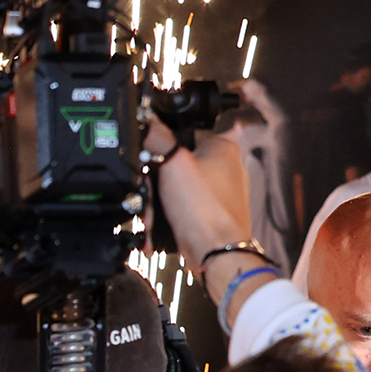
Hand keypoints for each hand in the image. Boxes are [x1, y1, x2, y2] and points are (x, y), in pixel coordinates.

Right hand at [151, 143, 253, 287]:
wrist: (216, 253)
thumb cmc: (205, 211)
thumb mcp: (173, 164)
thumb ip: (157, 138)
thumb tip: (145, 117)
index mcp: (223, 146)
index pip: (182, 132)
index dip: (160, 148)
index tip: (151, 163)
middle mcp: (225, 166)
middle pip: (175, 165)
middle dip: (155, 186)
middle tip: (150, 198)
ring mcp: (219, 191)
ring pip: (174, 189)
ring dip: (157, 204)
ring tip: (154, 217)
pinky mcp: (210, 212)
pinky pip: (180, 209)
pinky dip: (167, 217)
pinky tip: (159, 227)